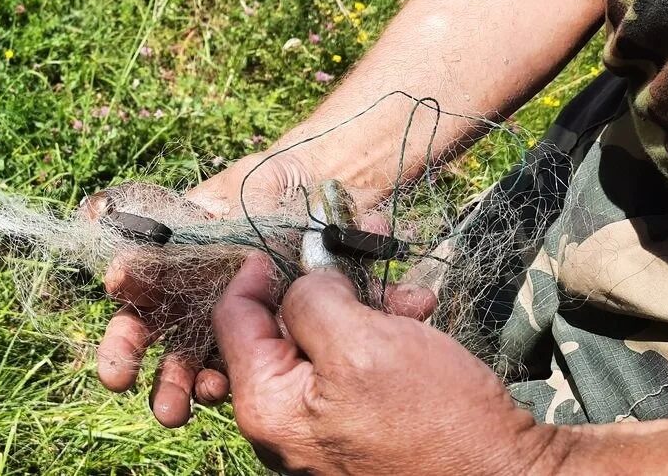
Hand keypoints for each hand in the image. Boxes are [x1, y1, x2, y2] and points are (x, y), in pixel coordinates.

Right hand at [92, 151, 327, 427]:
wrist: (333, 201)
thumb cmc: (283, 187)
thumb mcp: (247, 190)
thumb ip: (207, 209)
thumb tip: (124, 223)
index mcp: (181, 249)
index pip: (142, 268)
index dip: (127, 280)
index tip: (118, 282)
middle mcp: (192, 288)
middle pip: (148, 323)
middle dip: (128, 351)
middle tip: (116, 376)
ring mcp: (220, 318)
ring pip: (184, 356)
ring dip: (171, 384)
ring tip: (170, 409)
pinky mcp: (256, 343)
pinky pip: (228, 369)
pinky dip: (218, 384)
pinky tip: (217, 392)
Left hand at [214, 254, 565, 473]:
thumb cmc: (434, 417)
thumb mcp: (361, 342)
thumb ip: (312, 301)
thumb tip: (301, 280)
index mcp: (266, 406)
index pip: (234, 319)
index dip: (262, 269)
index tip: (294, 237)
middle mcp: (282, 423)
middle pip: (283, 327)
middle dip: (328, 282)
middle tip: (366, 244)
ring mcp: (320, 429)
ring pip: (325, 341)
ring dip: (366, 303)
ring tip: (412, 295)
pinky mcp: (359, 427)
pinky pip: (354, 367)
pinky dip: (383, 333)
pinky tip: (420, 317)